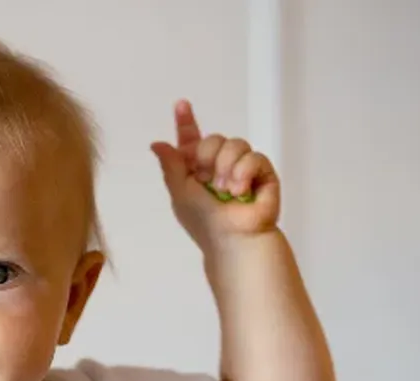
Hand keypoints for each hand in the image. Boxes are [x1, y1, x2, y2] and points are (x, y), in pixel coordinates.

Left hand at [151, 99, 280, 251]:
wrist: (231, 237)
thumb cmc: (204, 222)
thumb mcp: (179, 191)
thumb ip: (170, 164)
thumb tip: (157, 143)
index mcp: (197, 169)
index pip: (192, 139)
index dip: (187, 121)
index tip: (181, 104)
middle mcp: (220, 164)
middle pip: (214, 138)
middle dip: (207, 157)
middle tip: (207, 180)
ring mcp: (242, 166)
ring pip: (234, 143)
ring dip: (225, 167)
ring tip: (226, 191)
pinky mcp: (262, 172)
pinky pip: (253, 156)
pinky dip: (244, 172)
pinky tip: (240, 190)